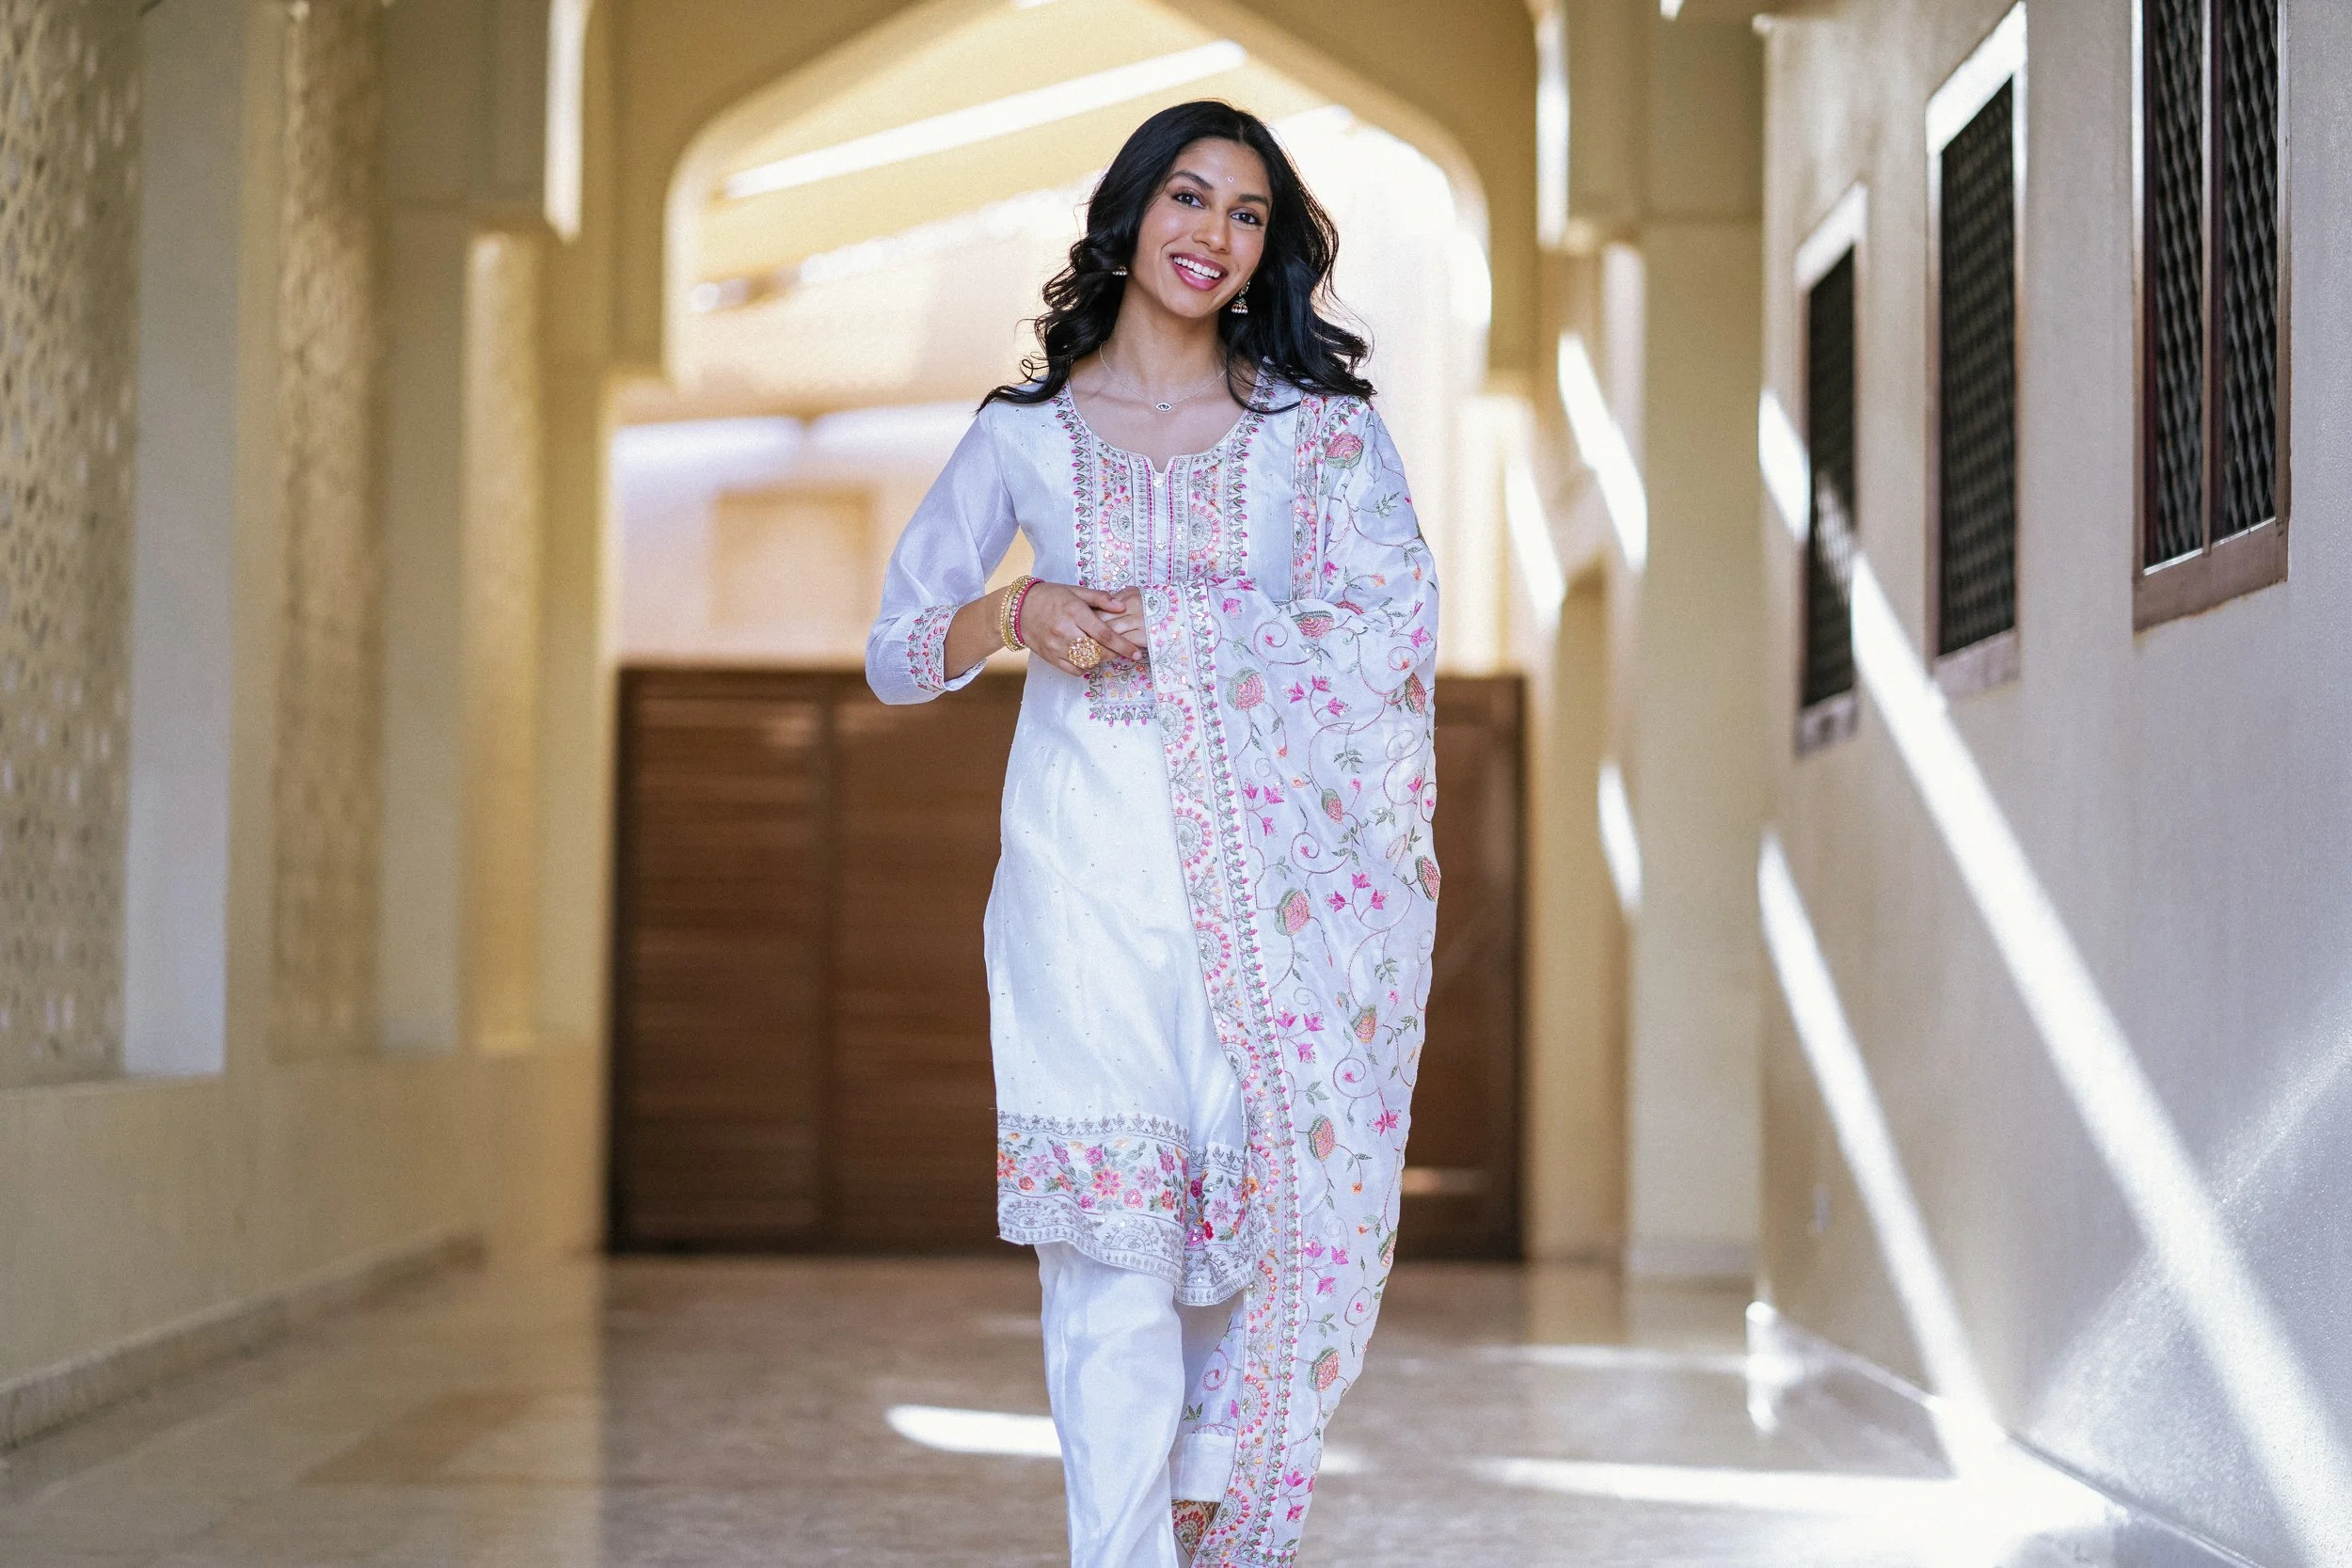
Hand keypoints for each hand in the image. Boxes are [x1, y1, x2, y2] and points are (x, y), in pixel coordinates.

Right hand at [1021, 581, 1142, 675]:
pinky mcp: (1050, 657)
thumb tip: (1122, 606)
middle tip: (1123, 652)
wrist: (1018, 609)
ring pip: (1087, 662)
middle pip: (1098, 651)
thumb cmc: (1050, 597)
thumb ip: (1100, 598)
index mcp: (1074, 612)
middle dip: (1115, 654)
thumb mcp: (1075, 591)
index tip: (1135, 652)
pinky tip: (1088, 658)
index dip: (1123, 645)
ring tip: (1105, 653)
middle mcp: (1065, 631)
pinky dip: (1086, 667)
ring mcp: (1057, 646)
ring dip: (1100, 660)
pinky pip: (1074, 670)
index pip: (1104, 634)